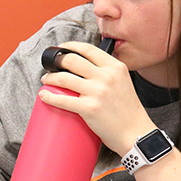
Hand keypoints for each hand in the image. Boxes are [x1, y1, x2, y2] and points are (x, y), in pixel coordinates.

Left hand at [39, 41, 154, 154]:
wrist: (136, 133)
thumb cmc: (129, 111)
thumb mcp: (123, 82)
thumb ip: (108, 72)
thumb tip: (86, 66)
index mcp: (115, 67)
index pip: (88, 49)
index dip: (70, 46)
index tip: (61, 48)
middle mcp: (106, 76)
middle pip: (72, 60)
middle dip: (57, 61)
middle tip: (51, 66)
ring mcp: (97, 92)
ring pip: (64, 78)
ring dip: (50, 78)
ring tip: (46, 80)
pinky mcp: (89, 108)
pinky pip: (62, 100)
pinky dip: (49, 96)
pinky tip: (44, 95)